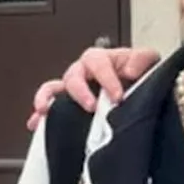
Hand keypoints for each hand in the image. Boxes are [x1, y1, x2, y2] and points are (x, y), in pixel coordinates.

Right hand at [25, 47, 161, 128]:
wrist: (137, 89)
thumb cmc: (138, 73)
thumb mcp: (147, 61)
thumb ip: (142, 58)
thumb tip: (130, 69)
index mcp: (101, 59)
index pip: (98, 63)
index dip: (107, 78)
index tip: (118, 96)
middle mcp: (83, 72)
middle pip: (73, 76)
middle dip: (80, 91)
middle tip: (91, 107)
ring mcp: (72, 89)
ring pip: (53, 88)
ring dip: (47, 98)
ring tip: (45, 110)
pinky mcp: (67, 106)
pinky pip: (48, 108)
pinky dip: (39, 116)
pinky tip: (35, 125)